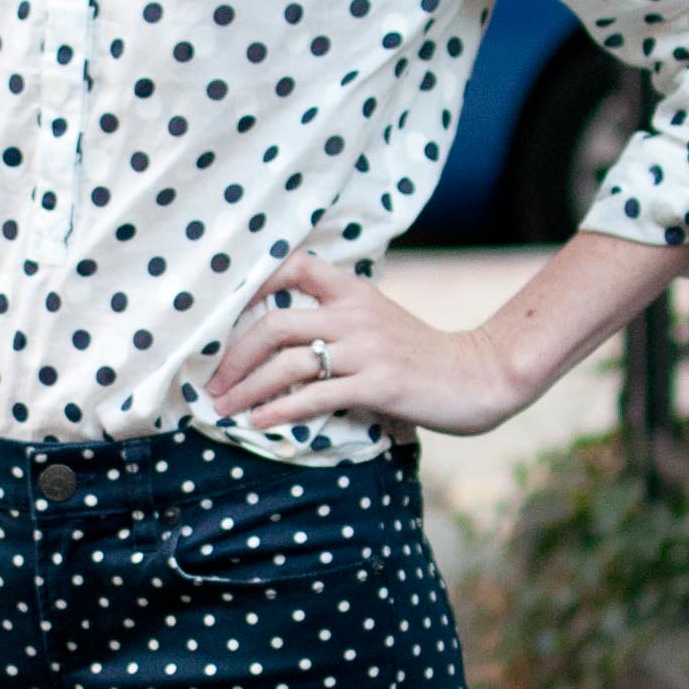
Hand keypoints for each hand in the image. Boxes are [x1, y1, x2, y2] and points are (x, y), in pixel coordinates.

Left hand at [209, 248, 530, 436]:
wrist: (477, 376)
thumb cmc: (419, 354)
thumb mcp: (376, 320)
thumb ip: (334, 318)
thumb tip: (274, 332)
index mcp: (353, 291)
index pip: (294, 266)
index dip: (252, 283)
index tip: (220, 316)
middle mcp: (355, 314)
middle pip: (274, 324)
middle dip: (233, 357)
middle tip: (211, 383)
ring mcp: (366, 349)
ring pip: (287, 364)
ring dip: (247, 389)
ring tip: (224, 409)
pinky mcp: (377, 384)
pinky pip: (314, 396)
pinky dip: (280, 410)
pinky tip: (260, 423)